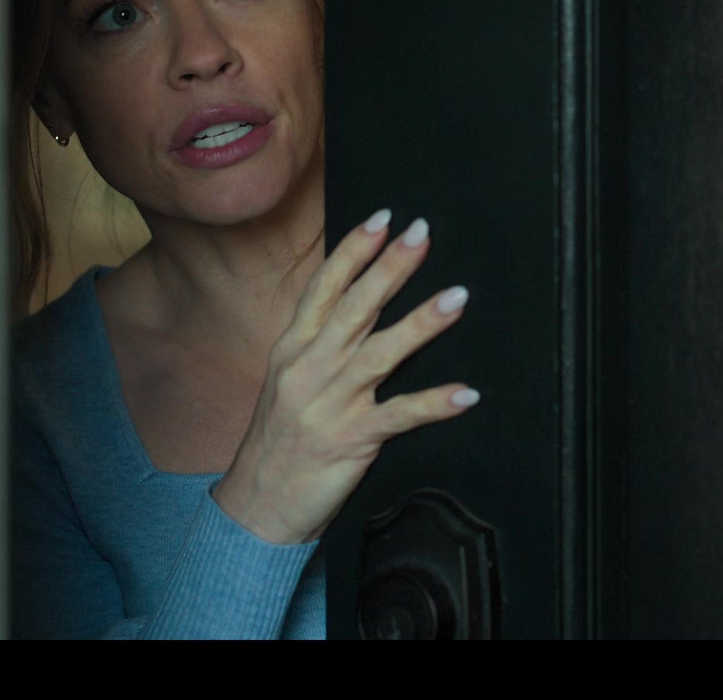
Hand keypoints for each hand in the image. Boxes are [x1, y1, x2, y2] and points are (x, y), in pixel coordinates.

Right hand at [212, 210, 476, 544]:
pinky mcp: (350, 441)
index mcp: (294, 348)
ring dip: (421, 324)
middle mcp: (309, 369)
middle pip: (355, 307)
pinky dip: (433, 404)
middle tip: (422, 233)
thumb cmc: (279, 439)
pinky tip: (466, 393)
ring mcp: (330, 405)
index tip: (384, 217)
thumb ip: (321, 341)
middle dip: (390, 267)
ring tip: (457, 298)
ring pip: (379, 354)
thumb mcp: (290, 380)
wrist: (256, 506)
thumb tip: (362, 300)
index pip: (325, 287)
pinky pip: (399, 417)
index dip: (355, 250)